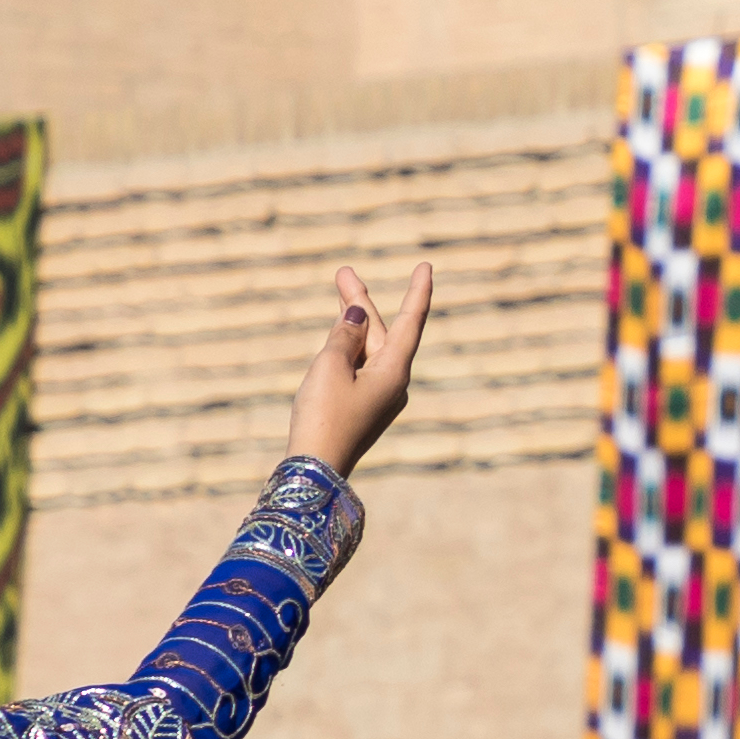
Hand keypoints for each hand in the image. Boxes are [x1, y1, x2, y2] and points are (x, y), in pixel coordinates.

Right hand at [290, 262, 432, 473]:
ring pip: (369, 349)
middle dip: (362, 302)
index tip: (426, 266)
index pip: (412, 322)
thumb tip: (361, 315)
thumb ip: (345, 335)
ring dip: (354, 322)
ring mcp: (379, 397)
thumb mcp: (330, 367)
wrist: (314, 472)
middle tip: (343, 272)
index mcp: (395, 372)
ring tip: (341, 287)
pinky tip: (342, 332)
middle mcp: (394, 383)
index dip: (419, 292)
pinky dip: (350, 347)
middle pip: (383, 332)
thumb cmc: (322, 417)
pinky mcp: (363, 408)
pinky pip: (360, 368)